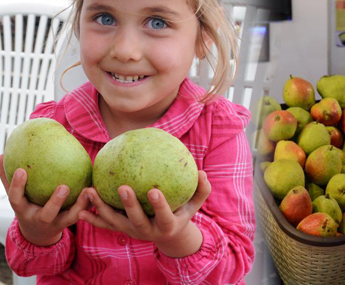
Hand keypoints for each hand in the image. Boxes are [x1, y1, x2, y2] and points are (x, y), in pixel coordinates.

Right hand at [0, 155, 90, 245]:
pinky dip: (89, 203)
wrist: (39, 233)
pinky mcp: (71, 223)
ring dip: (80, 205)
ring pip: (70, 217)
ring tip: (87, 190)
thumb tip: (0, 155)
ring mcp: (57, 223)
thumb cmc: (27, 206)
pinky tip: (95, 189)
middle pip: (47, 214)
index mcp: (24, 210)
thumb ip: (8, 178)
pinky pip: (83, 214)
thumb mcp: (17, 195)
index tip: (21, 170)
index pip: (17, 198)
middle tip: (64, 187)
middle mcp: (40, 218)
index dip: (17, 186)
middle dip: (55, 202)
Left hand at [79, 171, 210, 256]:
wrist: (168, 234)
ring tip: (90, 191)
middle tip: (122, 187)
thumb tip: (202, 172)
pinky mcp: (121, 229)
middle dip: (128, 205)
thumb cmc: (183, 212)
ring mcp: (132, 231)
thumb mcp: (195, 204)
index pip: (163, 216)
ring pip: (114, 222)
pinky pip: (104, 224)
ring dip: (100, 208)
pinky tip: (79, 209)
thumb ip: (201, 190)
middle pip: (135, 220)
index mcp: (167, 225)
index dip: (159, 205)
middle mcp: (147, 231)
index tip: (153, 190)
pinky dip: (91, 218)